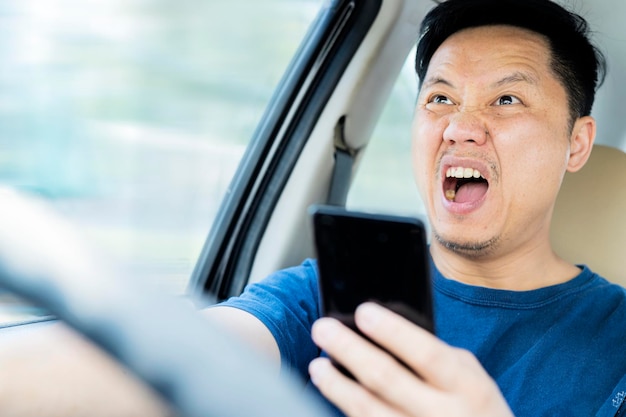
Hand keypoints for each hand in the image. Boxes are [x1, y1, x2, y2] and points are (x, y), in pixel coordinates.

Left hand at [309, 302, 513, 416]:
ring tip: (317, 365)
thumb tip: (386, 329)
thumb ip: (437, 356)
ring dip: (336, 385)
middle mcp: (444, 415)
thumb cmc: (473, 410)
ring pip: (368, 410)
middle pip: (387, 378)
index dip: (393, 332)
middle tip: (322, 328)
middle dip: (349, 350)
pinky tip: (333, 395)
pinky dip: (346, 410)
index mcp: (467, 387)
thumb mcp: (471, 380)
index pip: (427, 353)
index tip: (363, 311)